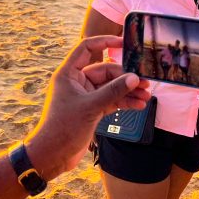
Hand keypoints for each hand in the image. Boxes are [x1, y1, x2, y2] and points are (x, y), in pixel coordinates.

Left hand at [25, 36, 149, 178]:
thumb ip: (113, 91)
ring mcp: (86, 95)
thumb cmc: (63, 128)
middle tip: (144, 82)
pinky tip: (138, 105)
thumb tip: (134, 78)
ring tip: (146, 95)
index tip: (124, 42)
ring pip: (111, 86)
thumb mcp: (91, 107)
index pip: (87, 48)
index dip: (104, 42)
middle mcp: (78, 81)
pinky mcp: (92, 108)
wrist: (52, 156)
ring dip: (128, 91)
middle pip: (106, 71)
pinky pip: (111, 99)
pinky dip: (124, 101)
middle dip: (125, 77)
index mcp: (70, 73)